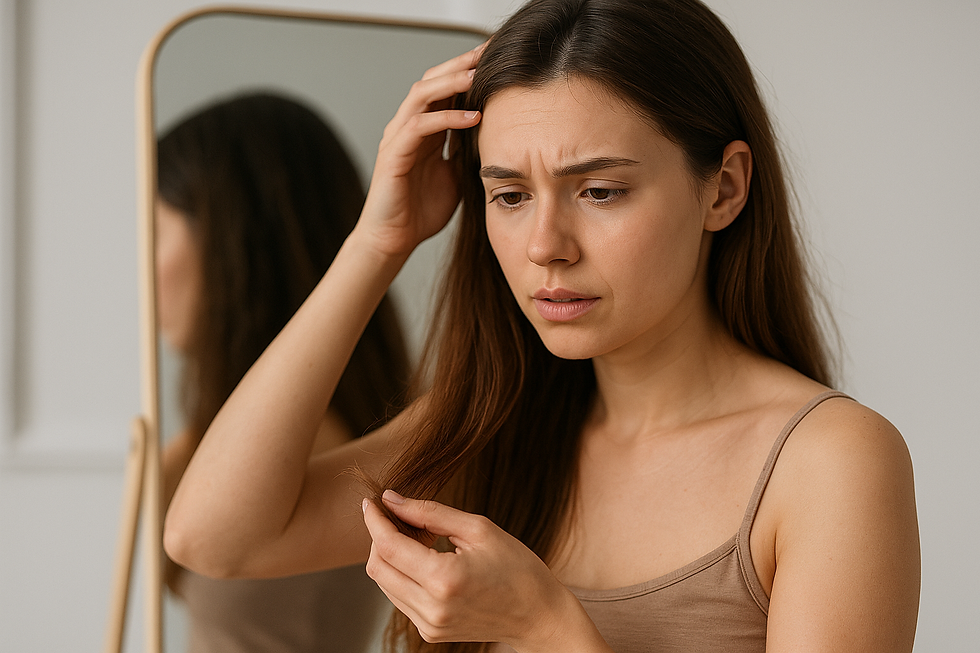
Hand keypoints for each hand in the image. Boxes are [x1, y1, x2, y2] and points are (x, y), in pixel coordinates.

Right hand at [357, 46, 483, 257]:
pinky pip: (419, 126)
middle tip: (488, 52)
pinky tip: (473, 117)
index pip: (444, 89)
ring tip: (479, 75)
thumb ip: (467, 151)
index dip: (467, 71)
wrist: (394, 239)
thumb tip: (495, 137)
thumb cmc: (421, 210)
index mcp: (424, 129)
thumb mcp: (455, 175)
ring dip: (452, 82)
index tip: (497, 59)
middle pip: (431, 80)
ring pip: (422, 94)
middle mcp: (408, 126)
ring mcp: (398, 138)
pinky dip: (446, 118)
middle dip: (460, 64)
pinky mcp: (393, 154)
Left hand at [362, 491, 602, 650]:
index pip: (388, 547)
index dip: (375, 520)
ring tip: (421, 537)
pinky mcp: (430, 632)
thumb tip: (392, 499)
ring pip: (384, 583)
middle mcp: (432, 608)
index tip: (371, 501)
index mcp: (444, 579)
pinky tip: (426, 559)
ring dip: (391, 555)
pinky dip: (403, 573)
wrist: (539, 615)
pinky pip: (400, 597)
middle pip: (378, 567)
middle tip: (400, 516)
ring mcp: (429, 625)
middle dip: (379, 536)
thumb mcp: (478, 529)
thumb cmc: (516, 567)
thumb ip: (430, 512)